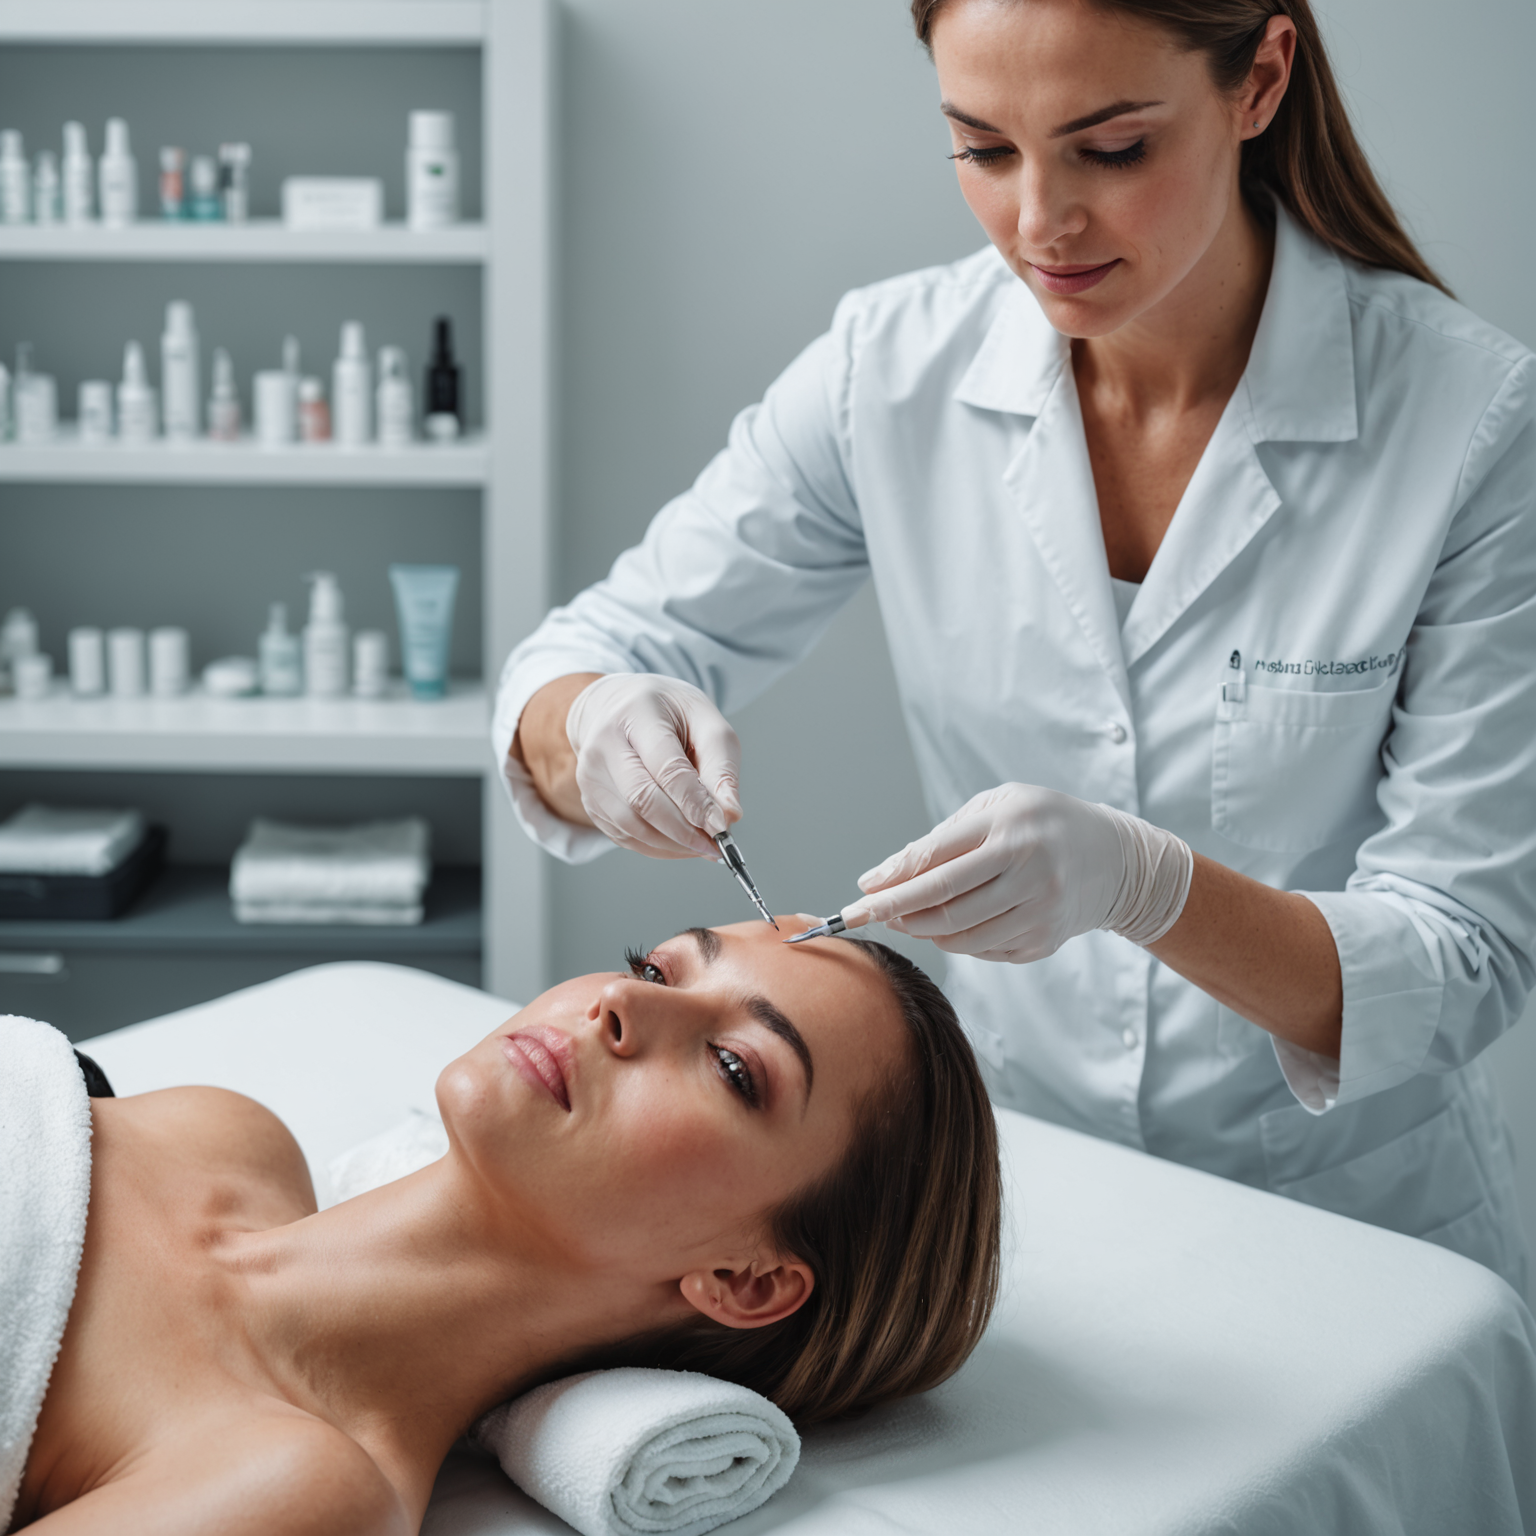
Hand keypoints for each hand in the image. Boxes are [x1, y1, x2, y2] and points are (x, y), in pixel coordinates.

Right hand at [564, 673, 741, 858]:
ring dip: (671, 843)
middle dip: (683, 830)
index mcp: (637, 714)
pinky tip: (680, 843)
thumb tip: (729, 815)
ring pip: (630, 824)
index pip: (666, 767)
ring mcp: (591, 774)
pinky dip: (656, 847)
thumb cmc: (668, 713)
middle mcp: (604, 743)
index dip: (695, 802)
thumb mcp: (706, 722)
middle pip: (642, 799)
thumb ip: (722, 767)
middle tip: (715, 844)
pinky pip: (623, 835)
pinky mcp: (590, 799)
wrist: (620, 706)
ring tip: (702, 845)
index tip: (722, 826)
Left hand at [855, 783, 1191, 962]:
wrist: (1115, 859)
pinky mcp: (1045, 939)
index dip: (893, 880)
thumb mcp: (998, 808)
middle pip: (943, 902)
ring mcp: (1040, 909)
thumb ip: (944, 839)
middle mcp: (1028, 869)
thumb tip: (888, 878)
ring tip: (901, 918)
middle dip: (895, 912)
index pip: (936, 859)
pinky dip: (954, 941)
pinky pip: (982, 948)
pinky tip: (944, 927)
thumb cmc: (1041, 824)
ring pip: (960, 934)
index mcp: (1011, 827)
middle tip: (864, 913)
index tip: (861, 891)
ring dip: (919, 930)